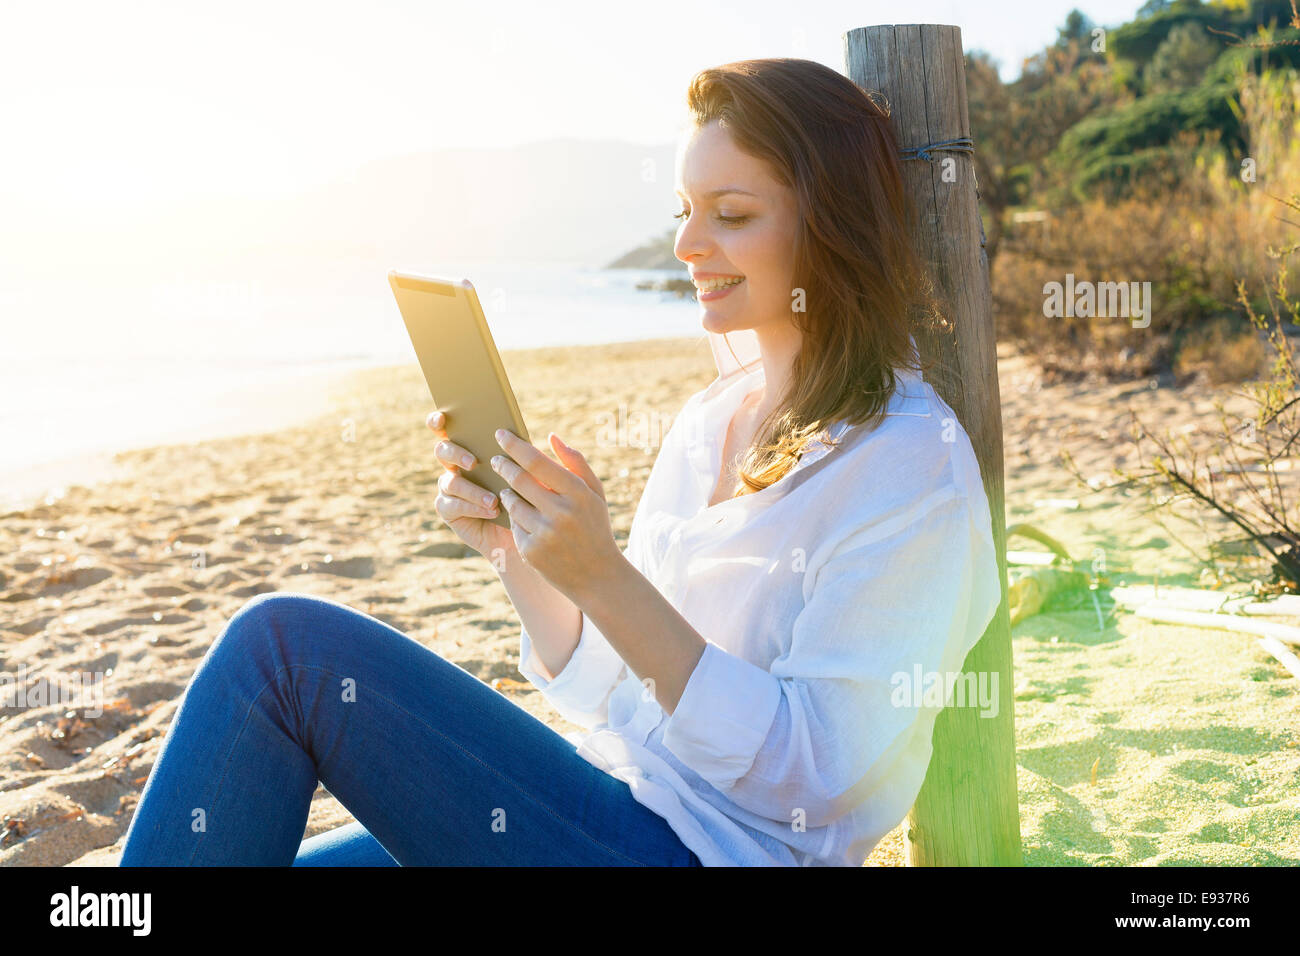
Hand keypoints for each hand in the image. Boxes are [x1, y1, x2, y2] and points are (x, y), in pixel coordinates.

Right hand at [426, 410, 515, 561]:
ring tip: (493, 499)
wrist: (523, 529)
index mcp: (470, 447)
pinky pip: (453, 505)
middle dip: (455, 453)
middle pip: (442, 451)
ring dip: (472, 490)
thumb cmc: (525, 493)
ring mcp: (449, 488)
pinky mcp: (448, 510)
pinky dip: (474, 507)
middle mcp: (455, 465)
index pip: (446, 429)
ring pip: (450, 482)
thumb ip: (521, 451)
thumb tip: (527, 434)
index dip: (437, 421)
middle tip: (474, 462)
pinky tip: (492, 511)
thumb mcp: (527, 469)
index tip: (441, 417)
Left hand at [490, 428, 619, 600]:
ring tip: (508, 488)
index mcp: (578, 493)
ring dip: (506, 492)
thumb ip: (575, 463)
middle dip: (503, 465)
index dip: (515, 446)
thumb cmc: (594, 526)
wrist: (597, 576)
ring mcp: (544, 534)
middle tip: (496, 459)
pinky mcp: (530, 551)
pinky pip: (513, 525)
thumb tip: (551, 436)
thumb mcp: (595, 494)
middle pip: (519, 480)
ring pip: (511, 502)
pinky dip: (513, 517)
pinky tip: (519, 515)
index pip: (537, 462)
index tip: (500, 434)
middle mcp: (561, 512)